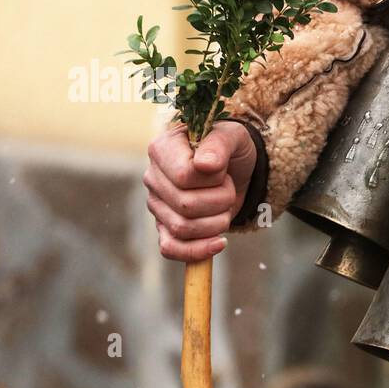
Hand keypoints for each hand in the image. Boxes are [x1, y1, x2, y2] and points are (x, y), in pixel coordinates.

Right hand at [144, 122, 256, 261]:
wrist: (235, 167)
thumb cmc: (229, 148)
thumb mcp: (232, 136)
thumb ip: (219, 143)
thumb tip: (205, 165)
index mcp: (162, 149)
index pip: (184, 176)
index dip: (213, 179)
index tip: (223, 169)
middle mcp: (153, 177)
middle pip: (186, 205)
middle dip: (221, 201)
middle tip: (229, 189)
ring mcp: (156, 205)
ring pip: (182, 229)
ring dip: (217, 223)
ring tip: (226, 207)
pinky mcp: (164, 227)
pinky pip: (171, 249)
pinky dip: (198, 251)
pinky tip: (219, 243)